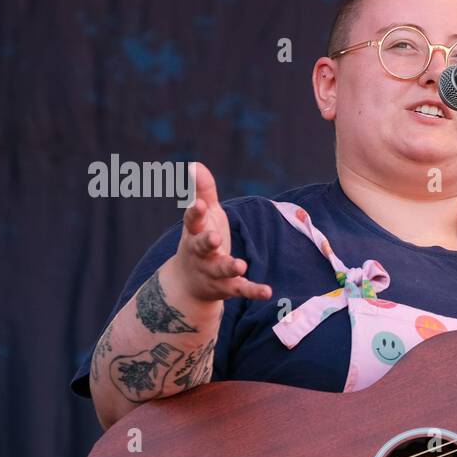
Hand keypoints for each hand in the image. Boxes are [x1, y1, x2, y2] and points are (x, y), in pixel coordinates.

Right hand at [166, 162, 271, 303]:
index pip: (192, 221)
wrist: (188, 283)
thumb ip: (202, 191)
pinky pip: (240, 289)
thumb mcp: (204, 216)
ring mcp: (212, 271)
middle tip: (214, 238)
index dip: (195, 212)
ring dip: (229, 267)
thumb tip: (195, 164)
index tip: (199, 204)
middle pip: (201, 246)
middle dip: (206, 242)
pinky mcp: (227, 287)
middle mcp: (200, 253)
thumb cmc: (200, 239)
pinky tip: (268, 291)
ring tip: (240, 264)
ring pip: (220, 270)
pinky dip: (253, 290)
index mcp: (194, 233)